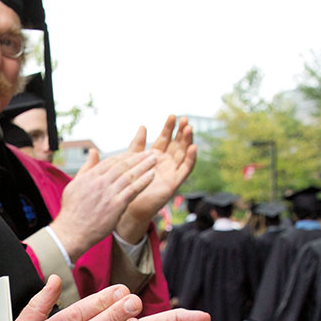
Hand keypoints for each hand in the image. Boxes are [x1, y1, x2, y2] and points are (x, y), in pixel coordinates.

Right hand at [52, 149, 159, 260]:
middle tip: (150, 152)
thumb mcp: (74, 184)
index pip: (112, 161)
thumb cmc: (72, 211)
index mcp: (91, 176)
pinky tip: (152, 175)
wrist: (72, 232)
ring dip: (144, 166)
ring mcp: (109, 193)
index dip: (125, 156)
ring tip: (155, 159)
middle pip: (123, 165)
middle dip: (138, 157)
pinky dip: (144, 181)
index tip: (135, 154)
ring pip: (130, 175)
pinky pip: (133, 190)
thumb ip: (86, 167)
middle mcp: (101, 182)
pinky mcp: (117, 205)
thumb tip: (93, 151)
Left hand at [115, 117, 196, 243]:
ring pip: (183, 154)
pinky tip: (193, 147)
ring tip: (189, 128)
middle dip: (181, 131)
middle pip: (177, 144)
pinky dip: (191, 158)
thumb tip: (143, 126)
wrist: (126, 206)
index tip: (172, 115)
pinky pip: (185, 169)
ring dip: (188, 141)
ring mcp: (171, 172)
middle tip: (184, 119)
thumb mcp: (131, 160)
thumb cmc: (127, 185)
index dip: (169, 127)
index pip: (165, 138)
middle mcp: (166, 163)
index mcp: (155, 156)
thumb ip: (137, 144)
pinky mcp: (174, 182)